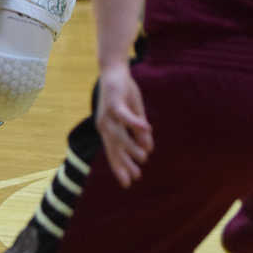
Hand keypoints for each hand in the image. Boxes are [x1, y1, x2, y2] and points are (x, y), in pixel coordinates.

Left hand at [95, 62, 152, 187]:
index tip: (128, 183)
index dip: (119, 167)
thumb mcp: (134, 115)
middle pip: (114, 148)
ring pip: (119, 135)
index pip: (113, 152)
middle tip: (136, 176)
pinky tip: (146, 129)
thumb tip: (148, 149)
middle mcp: (104, 124)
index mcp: (108, 129)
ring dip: (131, 146)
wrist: (113, 70)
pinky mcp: (114, 102)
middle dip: (124, 163)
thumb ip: (139, 132)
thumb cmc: (123, 93)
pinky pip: (124, 115)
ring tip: (144, 156)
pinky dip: (134, 123)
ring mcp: (107, 114)